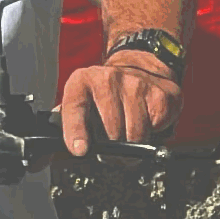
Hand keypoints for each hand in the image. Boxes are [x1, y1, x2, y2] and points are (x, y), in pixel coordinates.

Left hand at [59, 59, 181, 156]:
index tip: (80, 150)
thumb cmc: (106, 93)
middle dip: (113, 150)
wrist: (140, 66)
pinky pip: (156, 128)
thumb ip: (68, 123)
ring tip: (130, 138)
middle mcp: (108, 78)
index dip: (76, 131)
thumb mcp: (82, 100)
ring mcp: (136, 83)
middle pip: (112, 130)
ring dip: (134, 144)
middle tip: (114, 152)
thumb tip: (59, 152)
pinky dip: (153, 132)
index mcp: (82, 81)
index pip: (75, 107)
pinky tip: (147, 121)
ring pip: (136, 134)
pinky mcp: (160, 93)